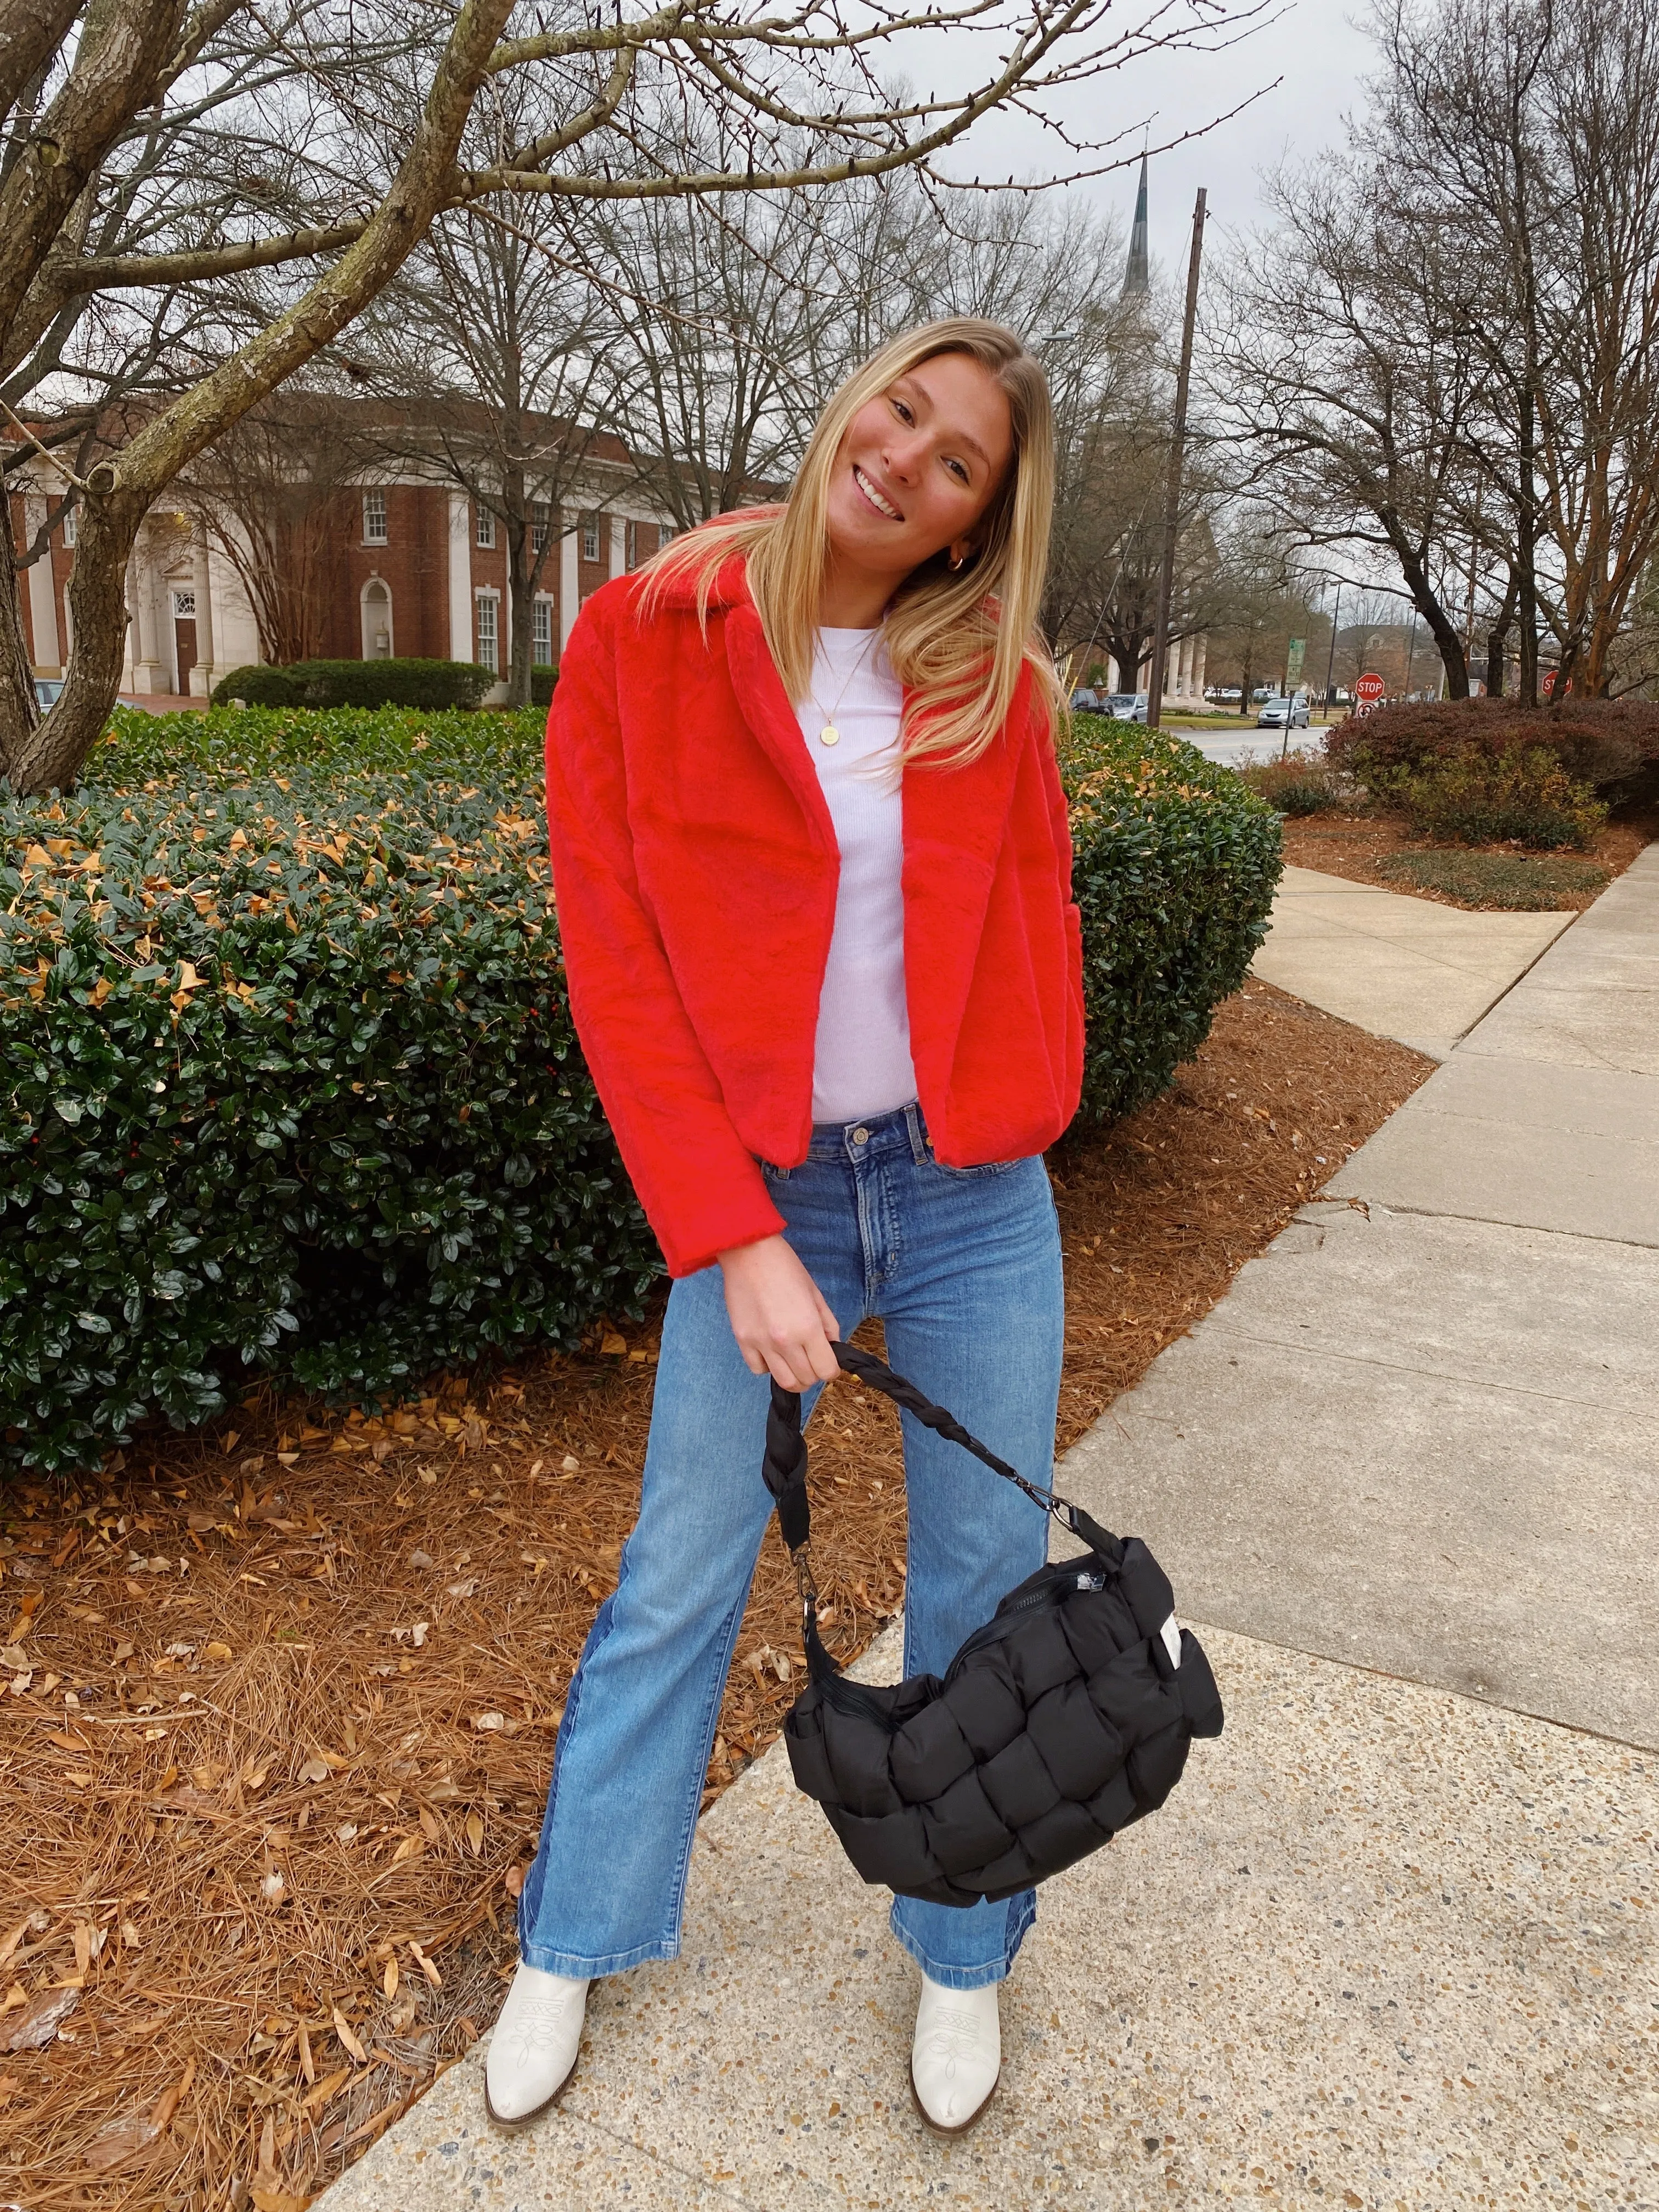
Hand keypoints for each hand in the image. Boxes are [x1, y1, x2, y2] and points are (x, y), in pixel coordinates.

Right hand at [717, 1234, 840, 1390]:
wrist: (749, 1252)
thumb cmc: (785, 1267)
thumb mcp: (816, 1293)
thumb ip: (828, 1324)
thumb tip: (832, 1346)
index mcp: (808, 1327)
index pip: (826, 1371)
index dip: (831, 1369)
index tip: (829, 1361)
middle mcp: (785, 1341)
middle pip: (805, 1380)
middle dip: (813, 1373)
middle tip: (812, 1359)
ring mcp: (761, 1343)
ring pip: (783, 1381)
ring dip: (793, 1376)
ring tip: (794, 1361)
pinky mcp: (742, 1340)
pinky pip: (758, 1369)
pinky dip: (768, 1366)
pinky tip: (772, 1351)